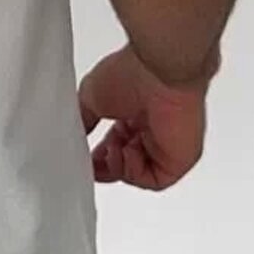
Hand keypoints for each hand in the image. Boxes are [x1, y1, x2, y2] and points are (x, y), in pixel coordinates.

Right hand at [76, 44, 215, 191]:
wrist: (158, 72)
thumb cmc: (132, 73)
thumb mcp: (90, 97)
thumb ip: (82, 120)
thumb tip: (73, 135)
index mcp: (135, 114)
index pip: (116, 146)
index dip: (98, 156)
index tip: (83, 159)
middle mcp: (153, 129)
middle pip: (126, 164)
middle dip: (106, 165)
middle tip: (93, 161)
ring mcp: (168, 145)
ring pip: (138, 175)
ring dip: (119, 166)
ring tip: (114, 146)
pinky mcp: (180, 159)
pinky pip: (155, 181)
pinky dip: (135, 171)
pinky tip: (129, 150)